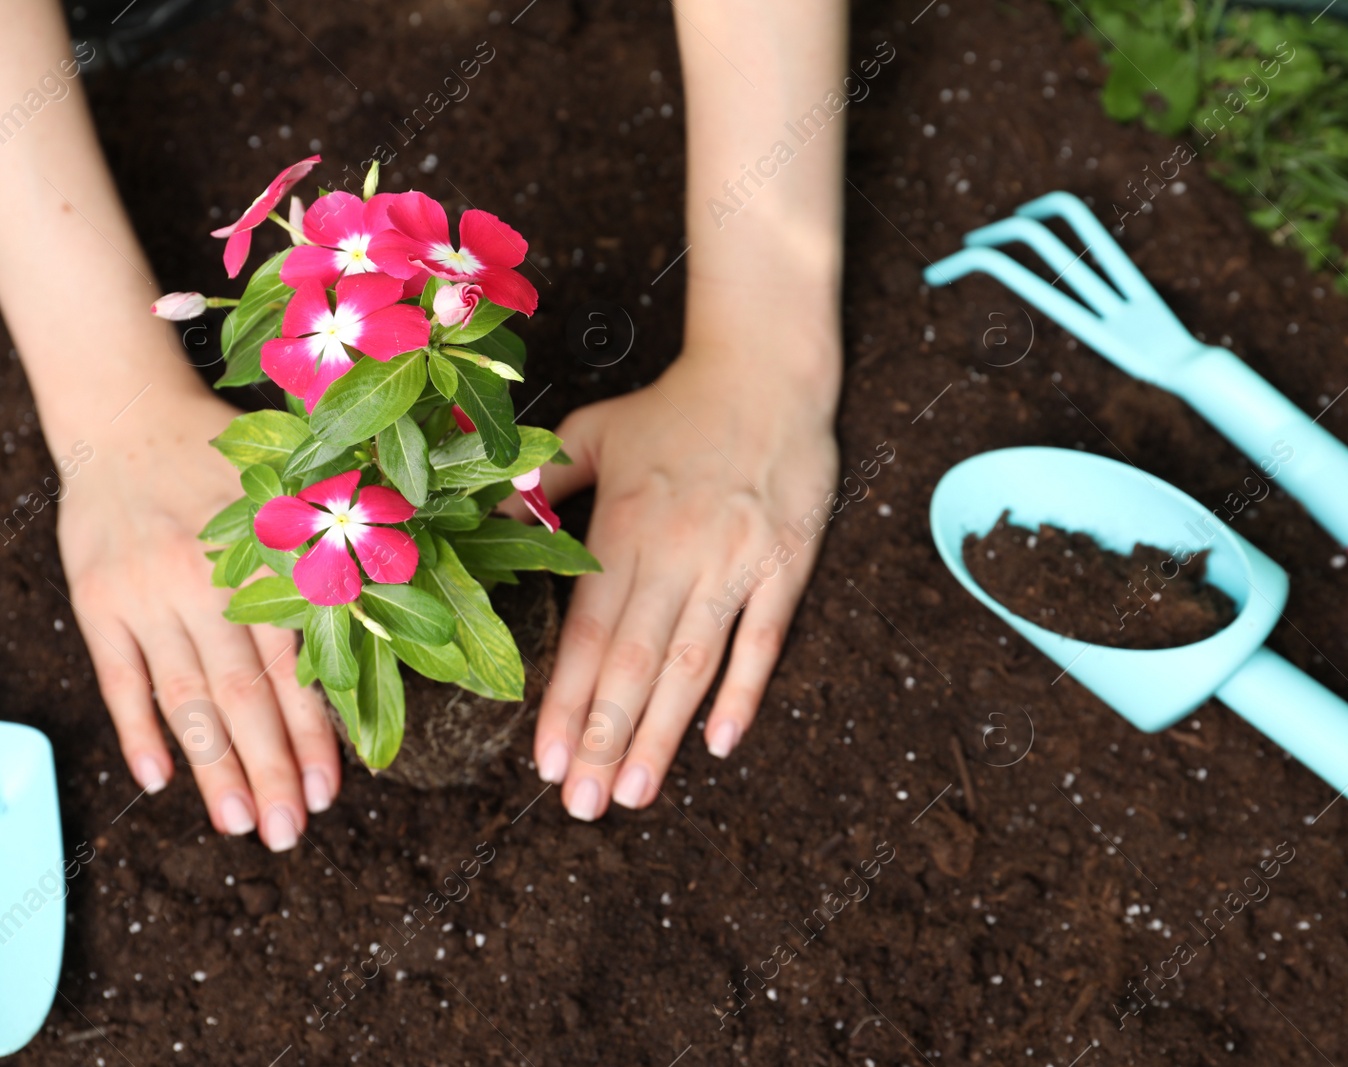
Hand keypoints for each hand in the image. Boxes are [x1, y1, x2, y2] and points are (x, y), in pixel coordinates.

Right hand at [55, 386, 340, 849]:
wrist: (130, 416)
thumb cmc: (230, 461)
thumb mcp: (295, 490)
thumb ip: (334, 557)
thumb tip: (399, 617)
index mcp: (268, 559)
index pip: (297, 663)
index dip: (317, 730)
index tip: (335, 790)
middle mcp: (206, 581)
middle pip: (244, 694)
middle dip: (271, 768)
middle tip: (289, 831)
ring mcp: (146, 594)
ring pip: (187, 697)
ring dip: (213, 767)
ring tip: (239, 823)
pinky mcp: (97, 601)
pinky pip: (121, 677)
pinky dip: (139, 729)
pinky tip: (159, 780)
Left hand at [531, 346, 839, 819]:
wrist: (767, 371)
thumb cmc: (673, 408)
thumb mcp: (593, 433)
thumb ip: (540, 487)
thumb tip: (485, 531)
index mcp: (625, 525)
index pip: (587, 631)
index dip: (565, 700)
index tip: (545, 761)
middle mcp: (678, 551)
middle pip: (635, 661)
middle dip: (606, 737)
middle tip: (584, 804)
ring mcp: (736, 561)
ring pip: (693, 662)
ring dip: (663, 732)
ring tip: (636, 794)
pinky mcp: (786, 563)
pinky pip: (763, 639)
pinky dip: (743, 693)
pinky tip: (719, 745)